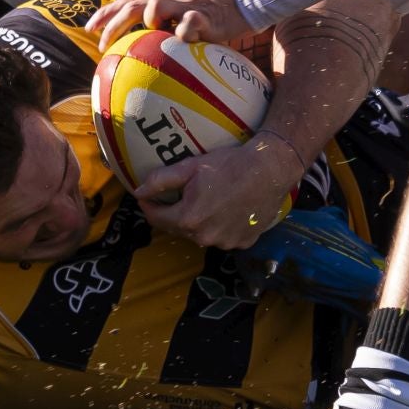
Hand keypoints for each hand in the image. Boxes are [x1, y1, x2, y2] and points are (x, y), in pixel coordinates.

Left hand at [92, 0, 262, 51]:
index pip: (130, 0)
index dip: (108, 12)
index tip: (90, 28)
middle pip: (135, 6)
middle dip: (114, 23)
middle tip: (100, 45)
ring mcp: (189, 6)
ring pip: (157, 8)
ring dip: (145, 19)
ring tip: (139, 36)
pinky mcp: (207, 17)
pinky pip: (191, 24)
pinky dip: (181, 31)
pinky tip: (177, 41)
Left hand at [134, 136, 299, 249]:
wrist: (270, 169)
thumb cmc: (230, 165)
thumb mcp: (191, 167)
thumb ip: (161, 180)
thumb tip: (138, 192)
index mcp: (188, 219)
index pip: (158, 219)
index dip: (150, 207)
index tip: (149, 198)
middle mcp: (204, 237)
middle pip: (179, 228)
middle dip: (176, 213)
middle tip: (182, 195)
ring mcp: (225, 243)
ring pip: (202, 234)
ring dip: (200, 222)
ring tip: (209, 201)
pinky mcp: (243, 242)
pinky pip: (225, 237)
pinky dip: (222, 226)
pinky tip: (229, 209)